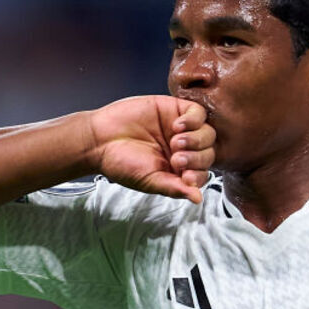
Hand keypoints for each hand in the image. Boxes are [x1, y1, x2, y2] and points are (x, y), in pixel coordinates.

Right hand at [88, 95, 215, 202]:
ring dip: (196, 139)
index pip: (202, 173)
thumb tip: (198, 199)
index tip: (184, 177)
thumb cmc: (121, 164)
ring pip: (208, 133)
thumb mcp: (150, 181)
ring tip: (175, 141)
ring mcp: (181, 129)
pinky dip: (193, 120)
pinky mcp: (175, 109)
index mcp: (179, 170)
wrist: (100, 139)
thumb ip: (174, 188)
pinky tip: (177, 126)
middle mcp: (184, 149)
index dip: (198, 175)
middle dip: (196, 157)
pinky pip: (198, 112)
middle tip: (176, 158)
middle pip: (208, 153)